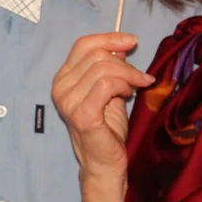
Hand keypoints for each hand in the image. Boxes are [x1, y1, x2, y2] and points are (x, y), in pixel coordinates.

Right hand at [51, 33, 151, 179]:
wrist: (104, 163)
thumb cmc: (107, 128)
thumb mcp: (110, 89)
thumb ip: (111, 67)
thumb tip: (122, 44)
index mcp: (63, 79)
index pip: (83, 45)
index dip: (109, 38)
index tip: (132, 41)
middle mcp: (60, 88)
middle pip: (96, 55)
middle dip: (125, 62)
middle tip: (140, 77)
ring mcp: (68, 101)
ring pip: (103, 68)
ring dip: (128, 74)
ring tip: (137, 87)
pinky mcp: (82, 114)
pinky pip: (107, 85)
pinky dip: (123, 85)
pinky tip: (129, 94)